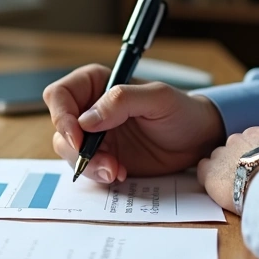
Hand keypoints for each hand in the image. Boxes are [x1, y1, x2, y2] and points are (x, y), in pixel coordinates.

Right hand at [43, 64, 225, 182]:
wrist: (197, 141)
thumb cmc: (182, 111)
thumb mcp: (158, 98)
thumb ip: (122, 100)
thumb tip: (86, 120)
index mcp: (96, 84)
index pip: (60, 95)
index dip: (62, 116)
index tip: (78, 136)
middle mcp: (89, 109)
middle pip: (60, 128)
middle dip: (77, 149)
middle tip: (104, 161)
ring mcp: (95, 135)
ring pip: (69, 152)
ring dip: (89, 165)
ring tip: (116, 169)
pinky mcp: (103, 157)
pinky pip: (86, 168)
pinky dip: (99, 174)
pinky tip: (120, 173)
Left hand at [197, 126, 258, 212]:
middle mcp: (247, 138)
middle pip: (240, 146)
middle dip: (243, 159)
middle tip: (251, 178)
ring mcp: (227, 152)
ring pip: (221, 156)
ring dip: (226, 168)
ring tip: (235, 185)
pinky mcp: (211, 170)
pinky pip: (204, 169)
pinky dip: (208, 177)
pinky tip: (217, 188)